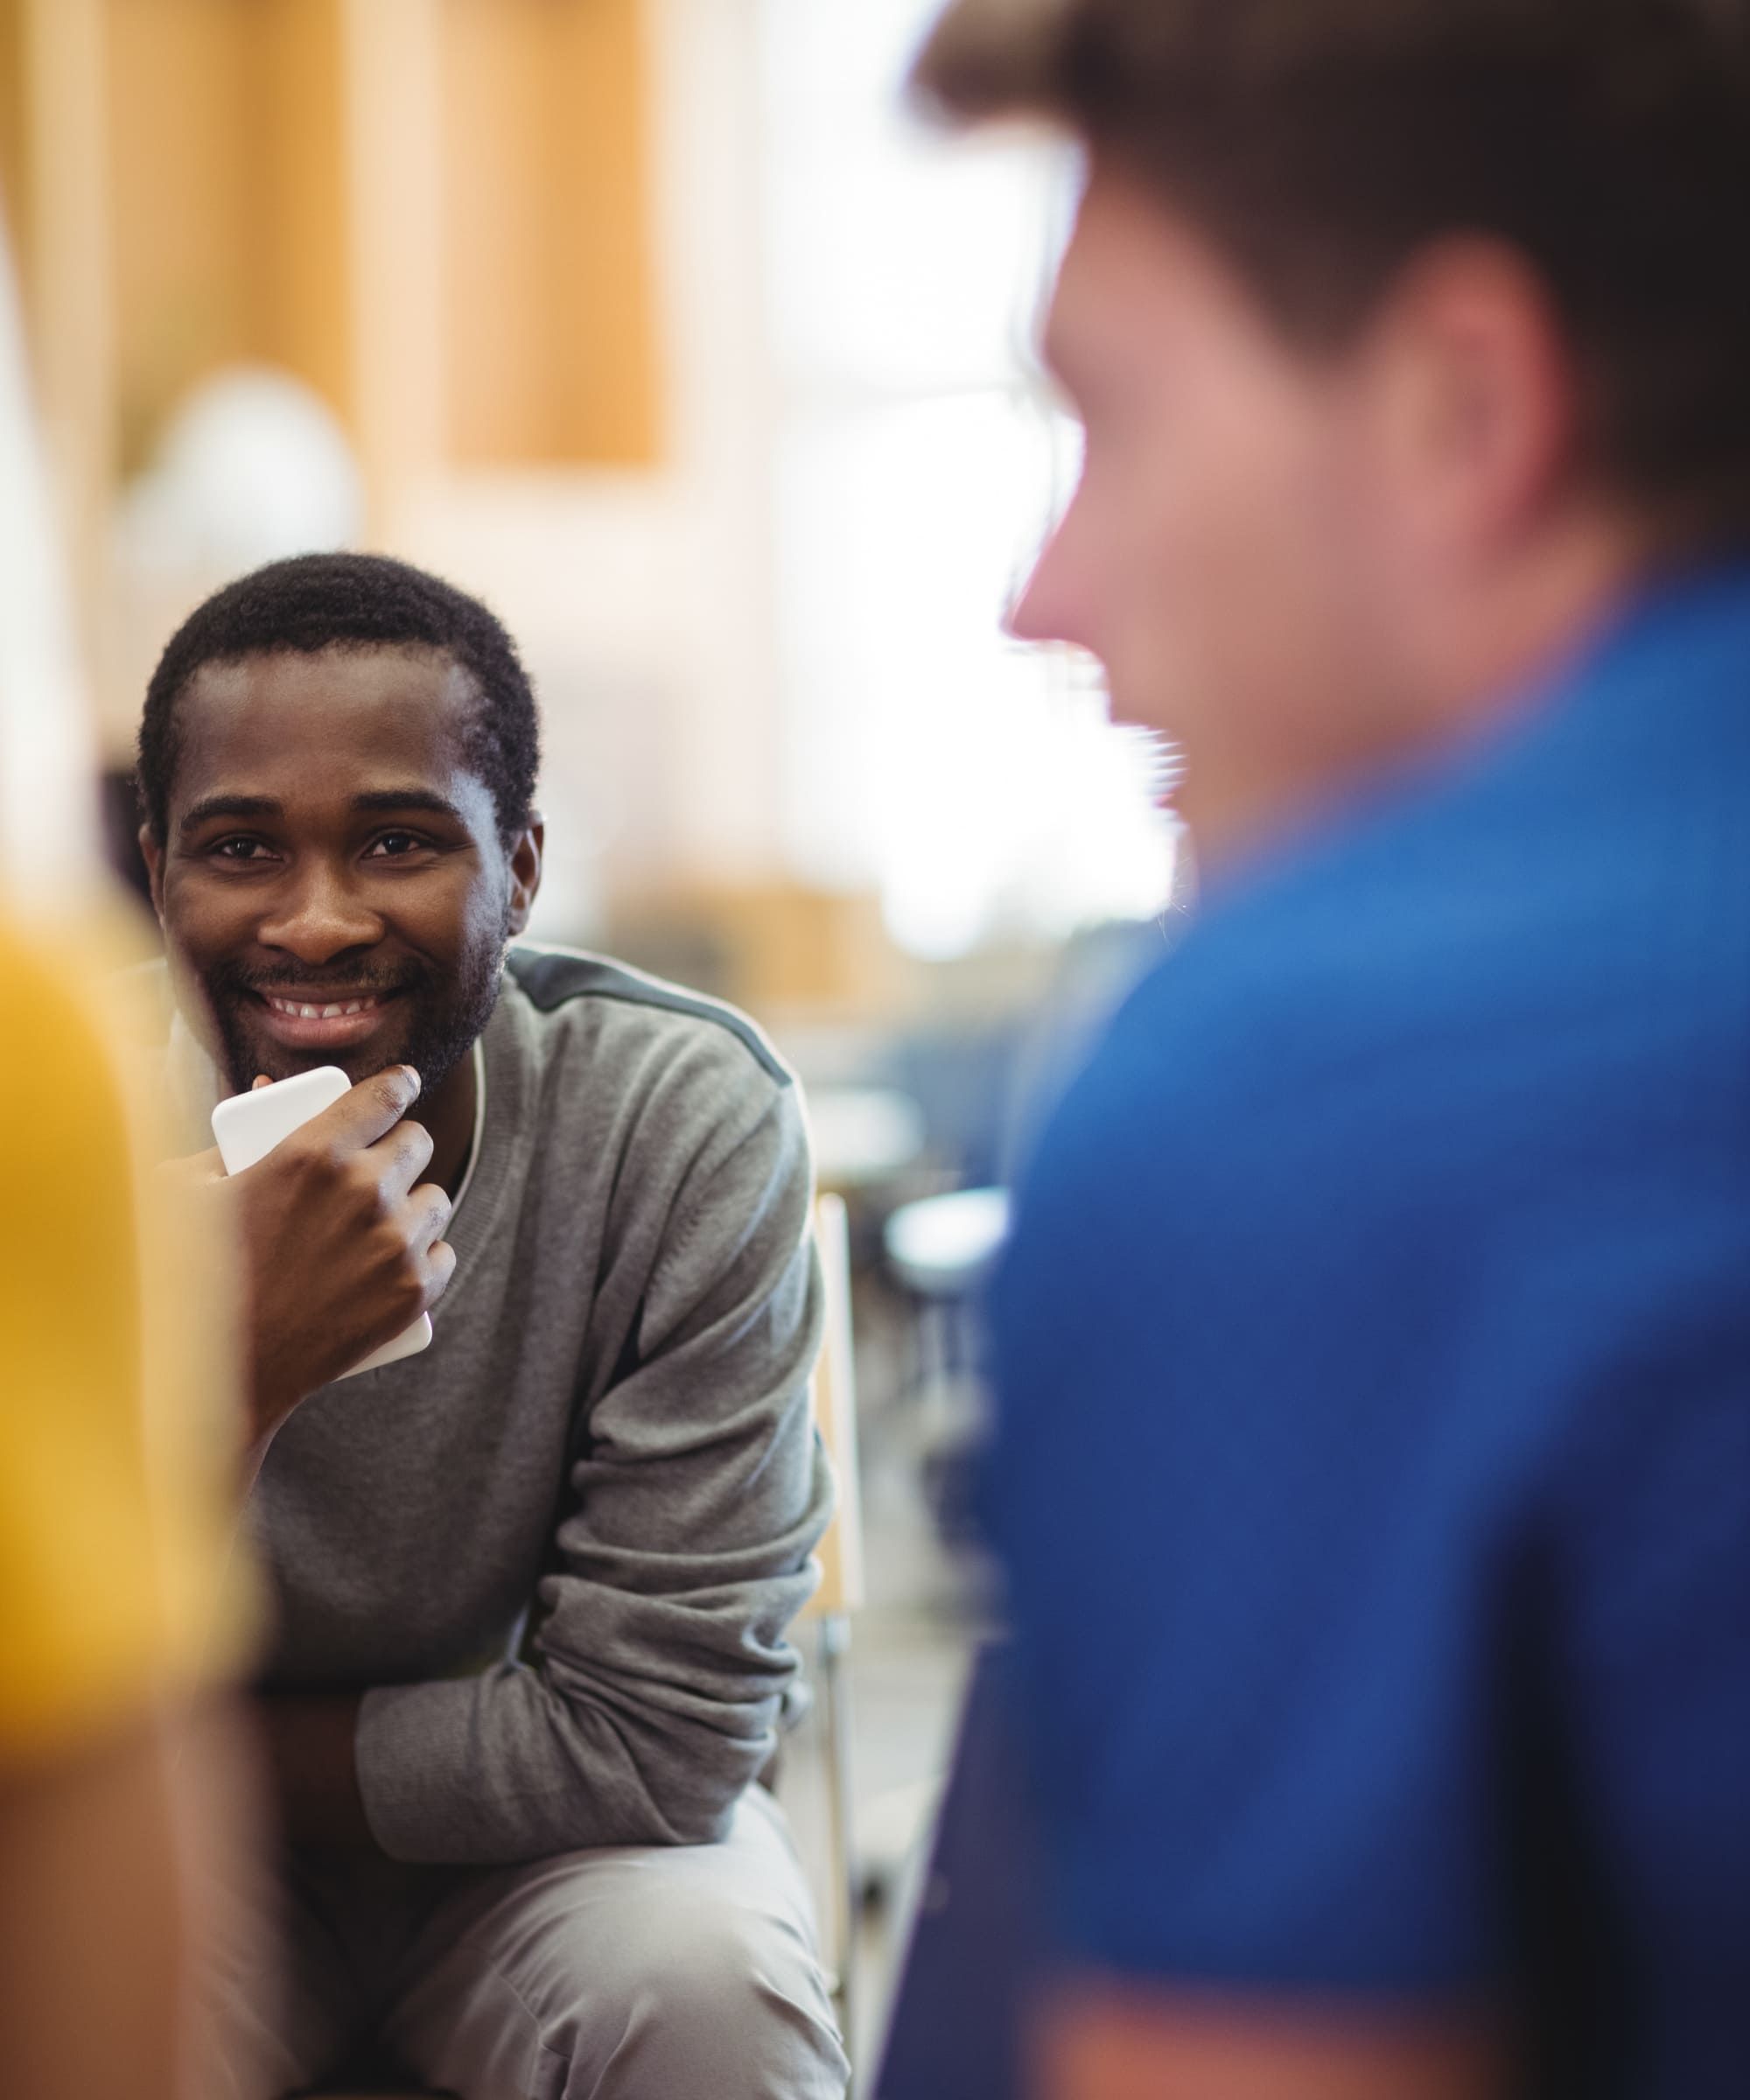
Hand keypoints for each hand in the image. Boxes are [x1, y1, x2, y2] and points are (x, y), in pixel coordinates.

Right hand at [225, 1066, 454, 1444]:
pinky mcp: (413, 1292)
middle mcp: (365, 1190)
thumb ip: (225, 1139)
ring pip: (435, 1199)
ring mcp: (395, 1243)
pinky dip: (426, 1256)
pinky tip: (403, 1259)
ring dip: (416, 1203)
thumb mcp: (185, 1194)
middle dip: (400, 1147)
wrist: (221, 1375)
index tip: (401, 1087)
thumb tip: (262, 1096)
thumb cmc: (189, 1280)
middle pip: (417, 1143)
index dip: (399, 1085)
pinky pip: (444, 1254)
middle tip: (378, 1165)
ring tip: (384, 1220)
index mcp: (313, 1152)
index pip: (386, 1094)